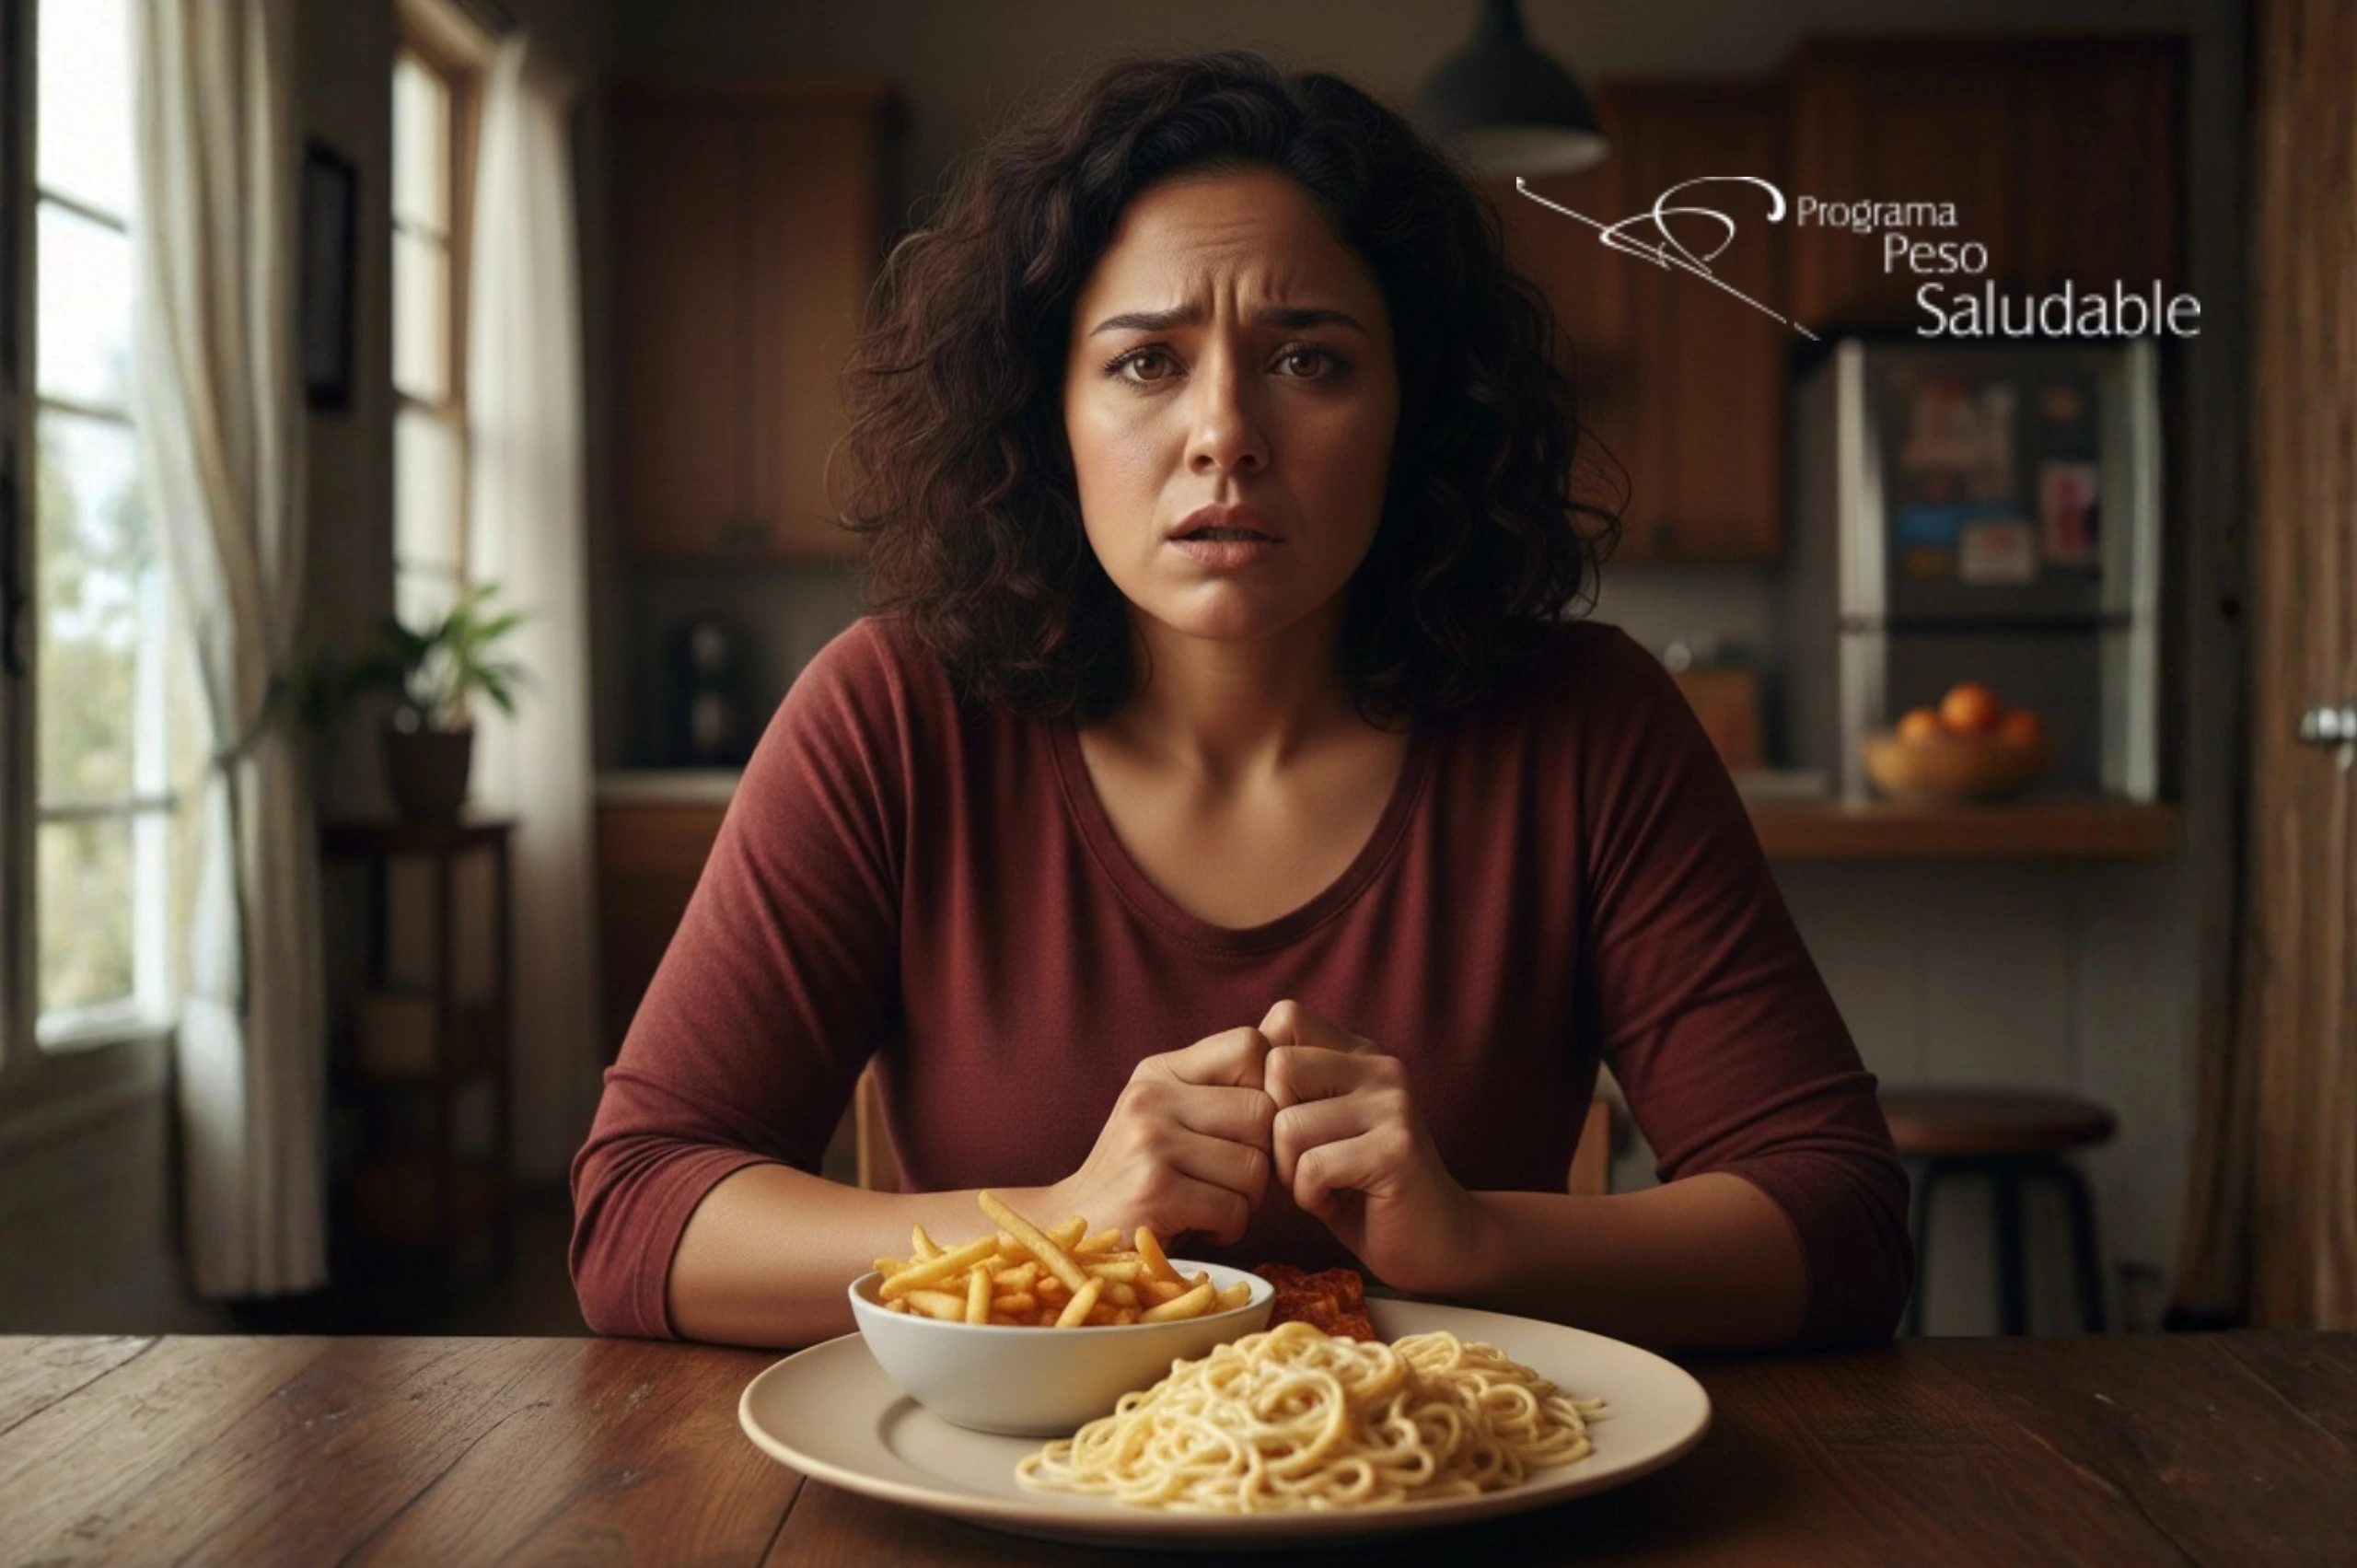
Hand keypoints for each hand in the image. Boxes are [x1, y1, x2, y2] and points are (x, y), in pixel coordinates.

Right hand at [1047, 1026, 1275, 1248]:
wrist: (1073, 1232)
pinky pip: (1235, 1208)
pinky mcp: (1153, 1191)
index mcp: (1160, 1070)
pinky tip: (1200, 1226)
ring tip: (1213, 1204)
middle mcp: (1151, 1096)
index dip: (1272, 1088)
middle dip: (1264, 1157)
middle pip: (1264, 1112)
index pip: (1251, 1046)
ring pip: (1256, 1166)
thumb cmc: (1143, 1177)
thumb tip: (1300, 1073)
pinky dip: (1229, 1228)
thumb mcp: (1169, 1116)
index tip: (1255, 1128)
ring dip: (1248, 1200)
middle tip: (1235, 1181)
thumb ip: (1221, 1092)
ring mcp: (1149, 1141)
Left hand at [1261, 999, 1491, 1293]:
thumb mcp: (1319, 1127)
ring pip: (1288, 1124)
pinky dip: (1310, 1197)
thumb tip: (1225, 1077)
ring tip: (1321, 1185)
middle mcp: (1381, 1068)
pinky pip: (1313, 1167)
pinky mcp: (1396, 1151)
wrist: (1433, 1242)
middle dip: (1270, 1125)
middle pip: (1278, 1065)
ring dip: (1290, 1171)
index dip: (1263, 1071)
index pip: (1285, 1017)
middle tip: (1297, 1160)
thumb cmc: (1359, 1189)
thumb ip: (1288, 1092)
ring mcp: (1394, 1106)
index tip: (1281, 1117)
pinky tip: (1336, 1203)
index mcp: (1359, 1054)